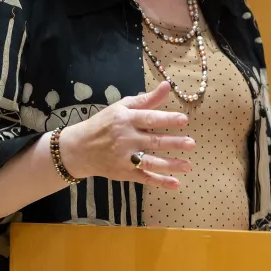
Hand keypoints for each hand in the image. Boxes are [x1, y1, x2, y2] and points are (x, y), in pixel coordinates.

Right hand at [58, 81, 193, 189]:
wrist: (79, 149)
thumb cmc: (104, 124)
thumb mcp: (121, 107)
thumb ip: (146, 100)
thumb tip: (166, 86)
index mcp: (125, 120)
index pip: (149, 118)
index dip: (166, 119)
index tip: (184, 120)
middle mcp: (125, 139)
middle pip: (153, 141)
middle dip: (173, 143)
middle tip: (191, 143)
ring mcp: (124, 158)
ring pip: (150, 162)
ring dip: (170, 165)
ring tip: (188, 165)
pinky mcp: (124, 172)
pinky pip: (144, 178)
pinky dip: (159, 181)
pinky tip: (175, 183)